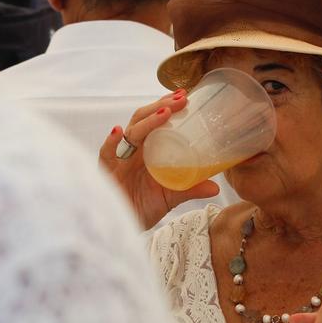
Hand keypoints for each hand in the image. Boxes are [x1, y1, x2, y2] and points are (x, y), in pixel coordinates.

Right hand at [102, 90, 219, 229]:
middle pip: (143, 119)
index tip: (186, 96)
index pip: (155, 120)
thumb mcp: (170, 197)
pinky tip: (118, 131)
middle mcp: (132, 150)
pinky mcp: (105, 171)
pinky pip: (106, 153)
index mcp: (146, 150)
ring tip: (165, 112)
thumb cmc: (142, 208)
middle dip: (161, 106)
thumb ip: (189, 189)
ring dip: (147, 120)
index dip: (167, 106)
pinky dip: (110, 142)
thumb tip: (215, 187)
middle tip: (182, 98)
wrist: (123, 227)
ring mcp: (118, 159)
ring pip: (130, 132)